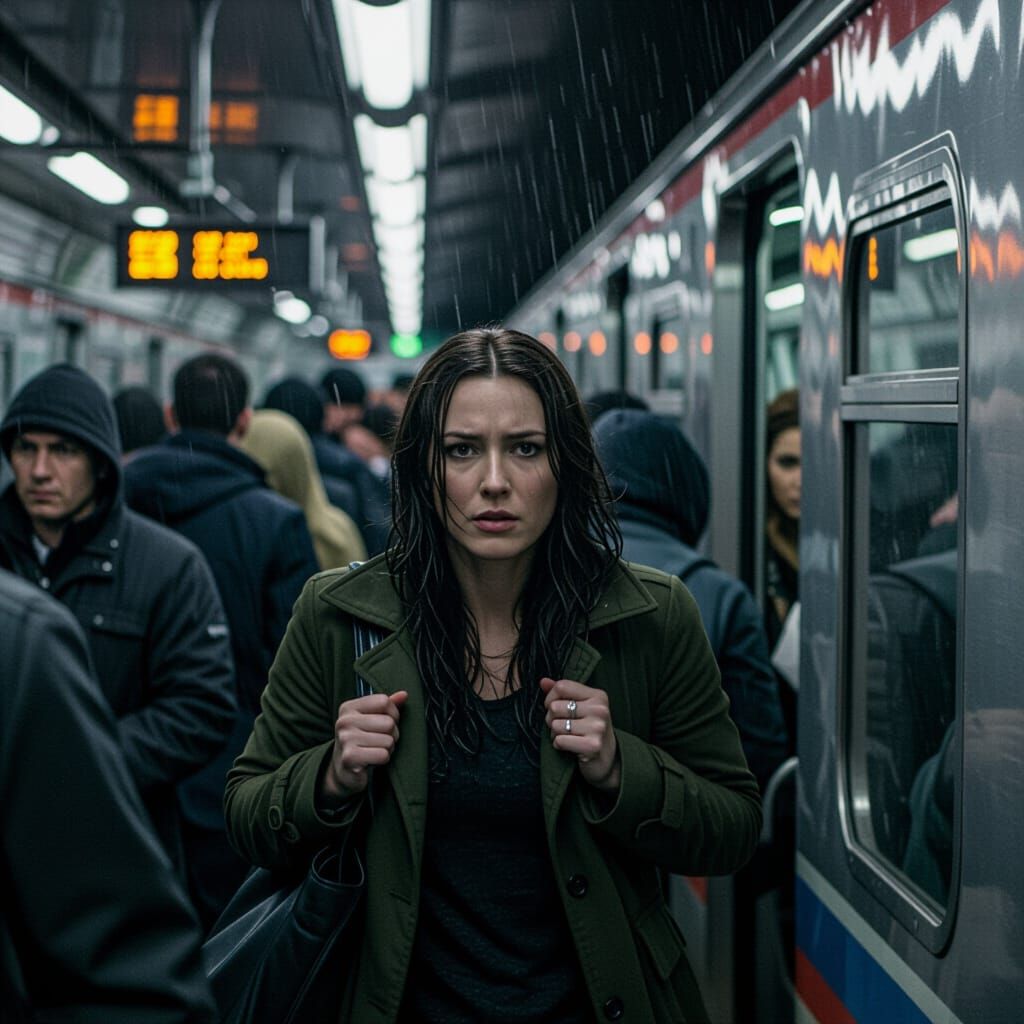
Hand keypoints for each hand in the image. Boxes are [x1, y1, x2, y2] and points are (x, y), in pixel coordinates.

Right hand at [320, 691, 407, 803]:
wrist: (343, 770)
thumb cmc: (362, 741)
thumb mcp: (371, 719)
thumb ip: (387, 705)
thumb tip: (404, 694)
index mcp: (349, 708)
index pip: (384, 701)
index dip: (393, 714)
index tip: (384, 724)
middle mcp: (344, 721)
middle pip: (389, 722)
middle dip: (392, 735)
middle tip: (379, 741)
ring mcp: (345, 739)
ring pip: (388, 740)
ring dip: (388, 748)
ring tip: (375, 750)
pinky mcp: (350, 758)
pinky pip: (383, 755)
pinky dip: (383, 759)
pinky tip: (372, 760)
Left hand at [540, 677, 620, 792]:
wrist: (607, 760)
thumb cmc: (590, 730)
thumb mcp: (580, 707)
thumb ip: (562, 693)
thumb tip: (543, 681)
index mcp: (598, 696)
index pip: (562, 686)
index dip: (550, 698)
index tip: (554, 708)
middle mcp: (600, 709)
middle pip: (555, 706)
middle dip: (551, 719)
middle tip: (563, 726)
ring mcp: (597, 727)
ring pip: (555, 725)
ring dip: (555, 733)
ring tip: (568, 736)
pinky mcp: (592, 745)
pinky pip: (560, 741)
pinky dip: (558, 745)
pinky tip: (569, 746)